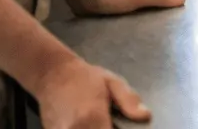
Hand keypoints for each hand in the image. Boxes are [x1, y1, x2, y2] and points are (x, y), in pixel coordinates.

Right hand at [32, 57, 149, 127]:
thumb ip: (130, 101)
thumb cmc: (85, 77)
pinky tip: (90, 123)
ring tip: (102, 121)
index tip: (122, 125)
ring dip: (98, 128)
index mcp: (92, 117)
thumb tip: (146, 117)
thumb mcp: (113, 83)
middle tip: (113, 121)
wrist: (52, 75)